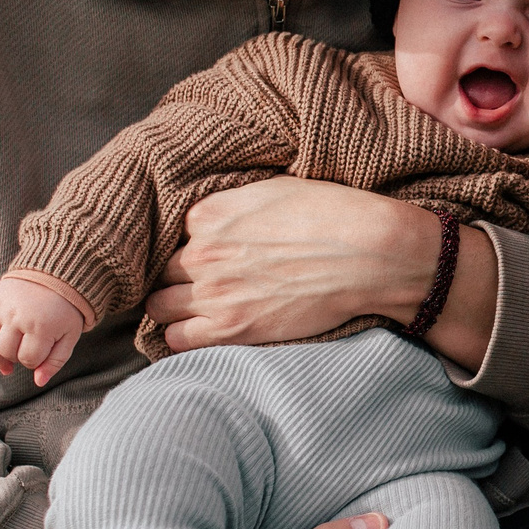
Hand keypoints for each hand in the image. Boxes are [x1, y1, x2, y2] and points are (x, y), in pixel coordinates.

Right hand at [0, 272, 93, 385]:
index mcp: (41, 326)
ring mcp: (2, 306)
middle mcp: (17, 316)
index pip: (28, 359)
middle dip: (16, 357)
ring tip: (8, 357)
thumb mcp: (69, 336)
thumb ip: (55, 361)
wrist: (56, 274)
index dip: (35, 362)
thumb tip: (38, 382)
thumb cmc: (65, 309)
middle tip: (26, 352)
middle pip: (6, 352)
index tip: (42, 353)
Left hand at [146, 176, 492, 357]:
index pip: (174, 234)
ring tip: (202, 309)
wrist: (370, 255)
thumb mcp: (275, 189)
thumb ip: (234, 206)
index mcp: (209, 214)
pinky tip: (206, 330)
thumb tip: (220, 220)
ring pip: (159, 306)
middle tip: (208, 283)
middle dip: (180, 277)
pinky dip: (184, 336)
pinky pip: (176, 339)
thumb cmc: (334, 216)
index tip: (214, 255)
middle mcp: (201, 252)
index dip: (194, 246)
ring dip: (175, 307)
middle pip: (163, 271)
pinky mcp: (231, 328)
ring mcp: (213, 293)